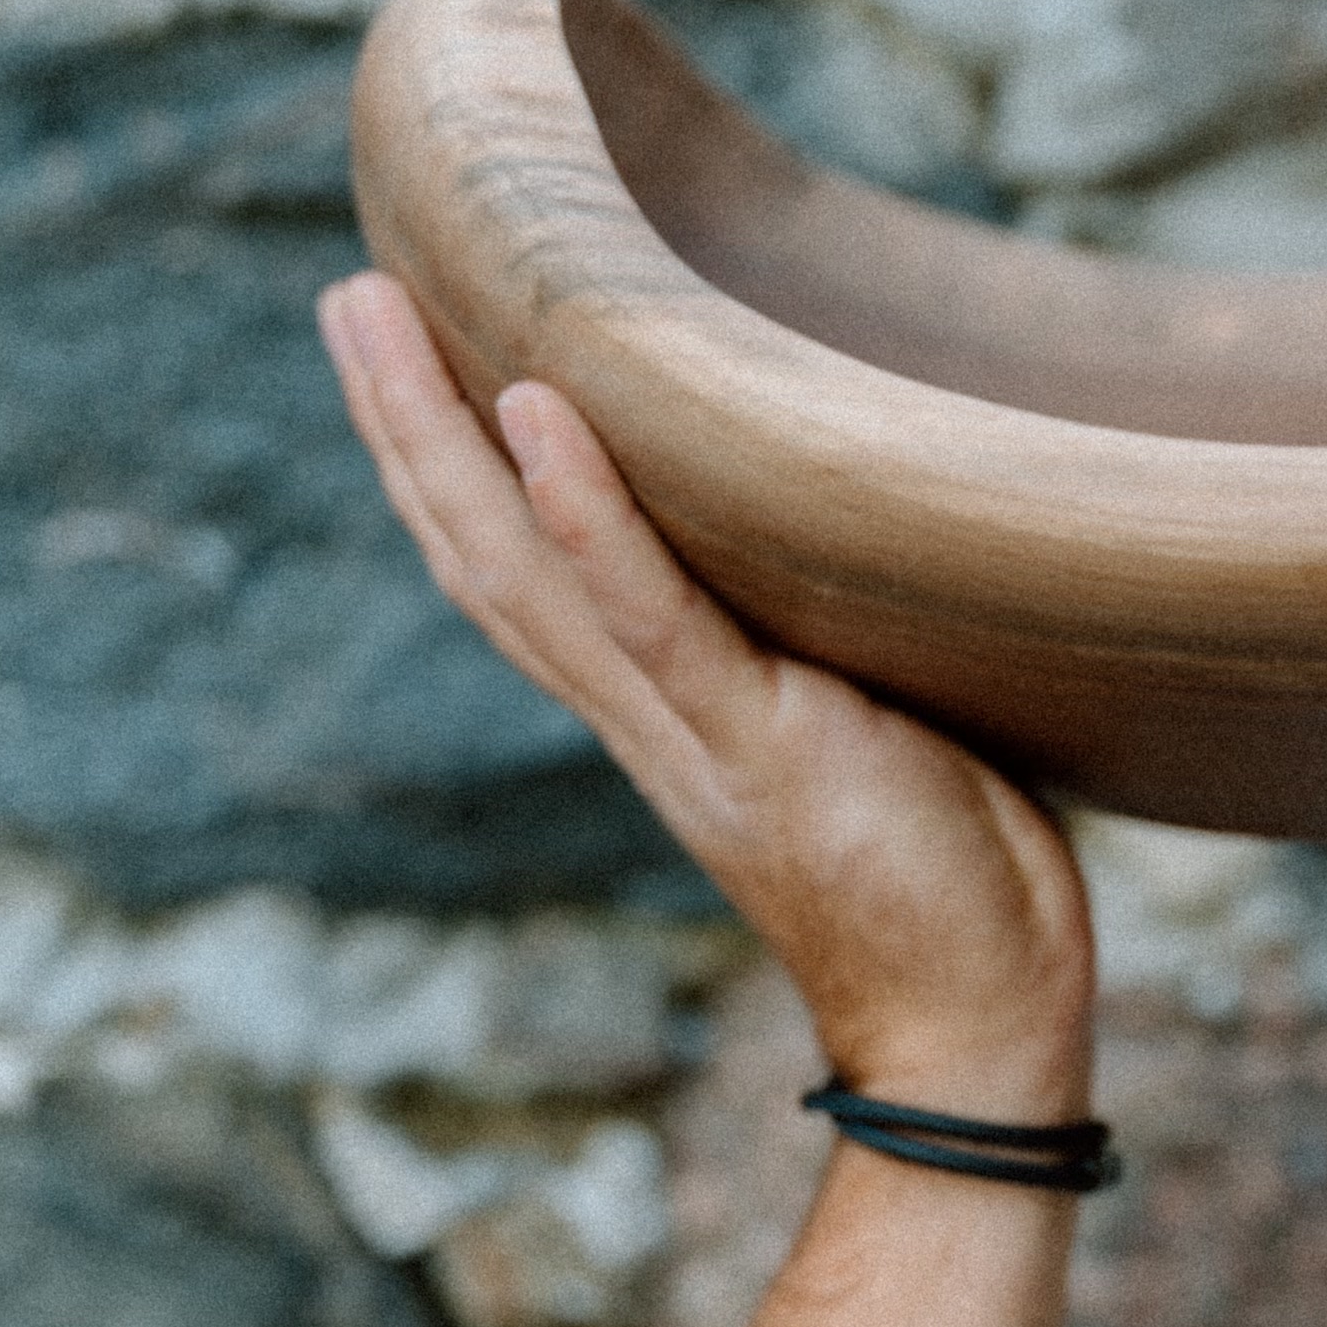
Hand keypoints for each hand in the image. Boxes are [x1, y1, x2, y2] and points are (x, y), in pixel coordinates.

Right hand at [317, 272, 1094, 1114]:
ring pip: (529, 570)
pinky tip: (536, 412)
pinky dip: (589, 515)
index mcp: (668, 715)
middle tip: (347, 297)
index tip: (415, 358)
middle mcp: (651, 721)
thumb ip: (825, 656)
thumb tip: (856, 561)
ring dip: (444, 436)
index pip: (529, 580)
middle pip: (488, 558)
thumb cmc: (949, 885)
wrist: (979, 1030)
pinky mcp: (766, 744)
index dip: (462, 473)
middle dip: (409, 428)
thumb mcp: (869, 734)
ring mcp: (697, 732)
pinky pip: (654, 617)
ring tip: (377, 313)